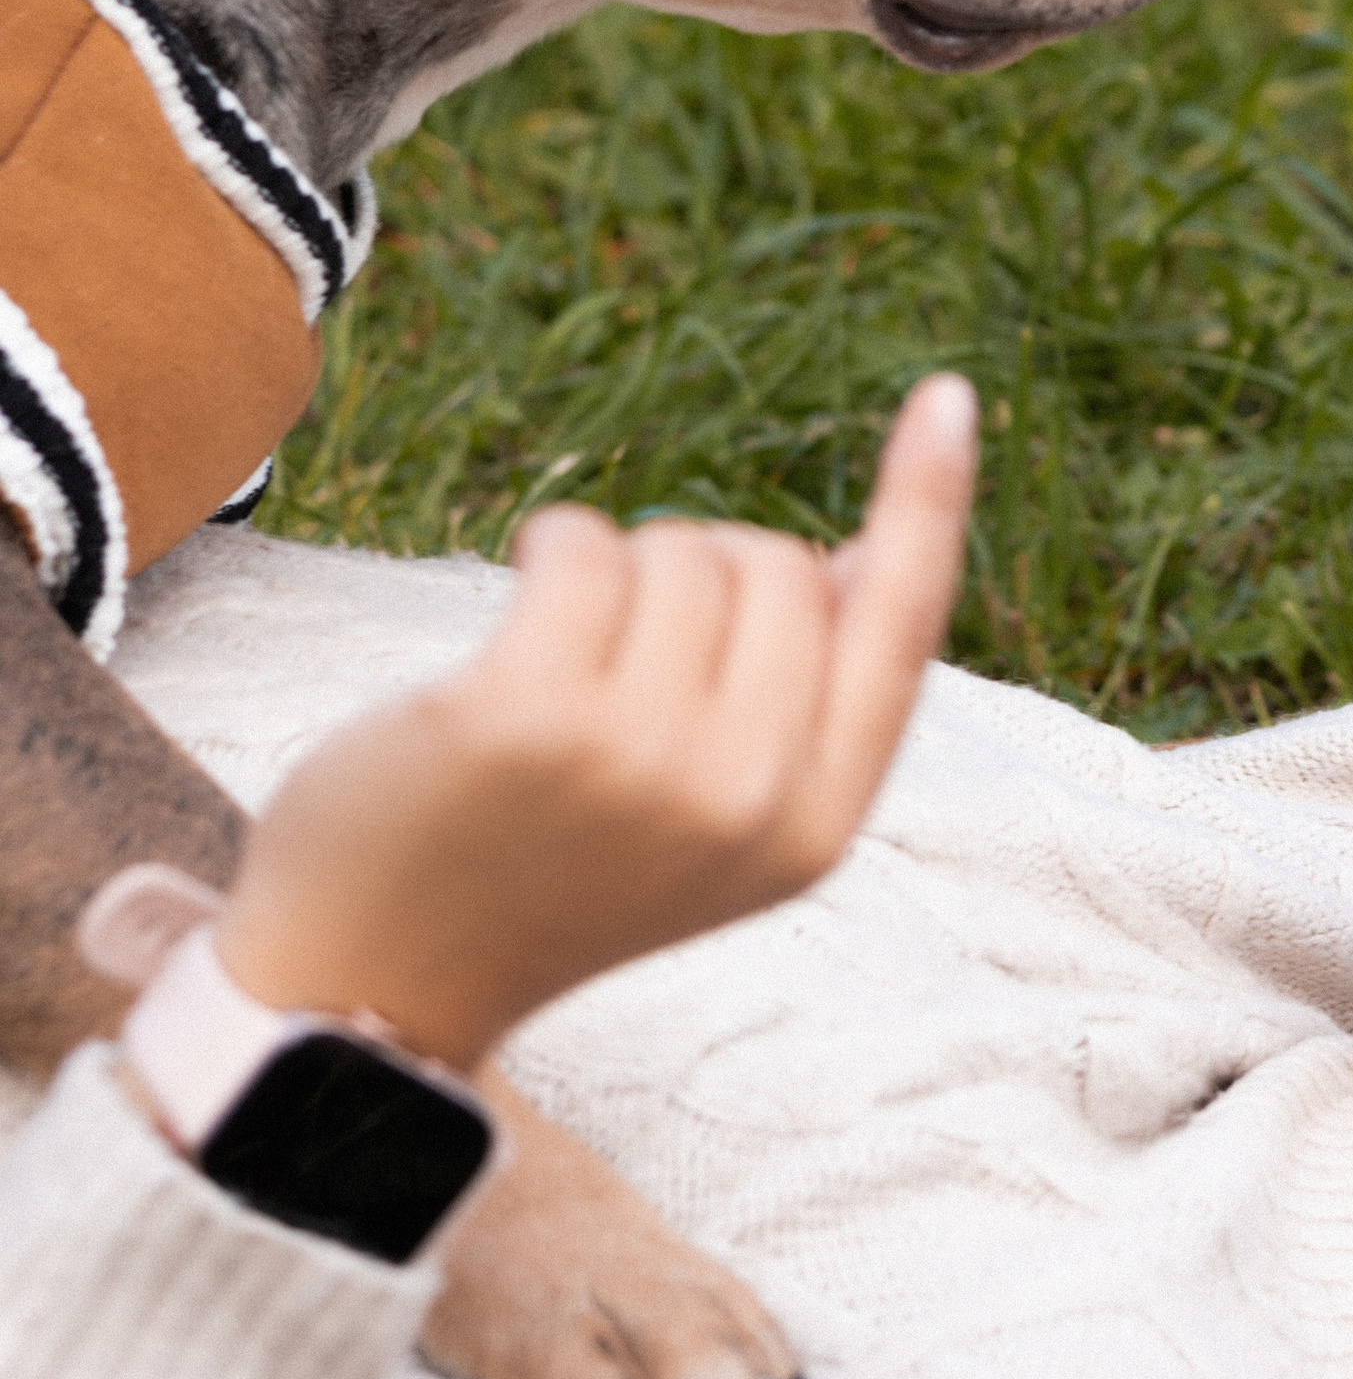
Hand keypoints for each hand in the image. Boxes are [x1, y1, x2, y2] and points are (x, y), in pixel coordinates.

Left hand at [212, 375, 975, 1071]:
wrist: (375, 982)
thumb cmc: (552, 869)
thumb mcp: (715, 825)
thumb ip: (800, 710)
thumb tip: (861, 554)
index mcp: (813, 830)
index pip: (901, 629)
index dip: (929, 504)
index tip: (951, 396)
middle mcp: (745, 800)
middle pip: (780, 565)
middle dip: (709, 572)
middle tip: (629, 667)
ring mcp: (642, 760)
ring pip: (682, 550)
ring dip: (620, 570)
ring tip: (566, 666)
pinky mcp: (531, 714)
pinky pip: (585, 545)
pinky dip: (552, 547)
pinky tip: (518, 612)